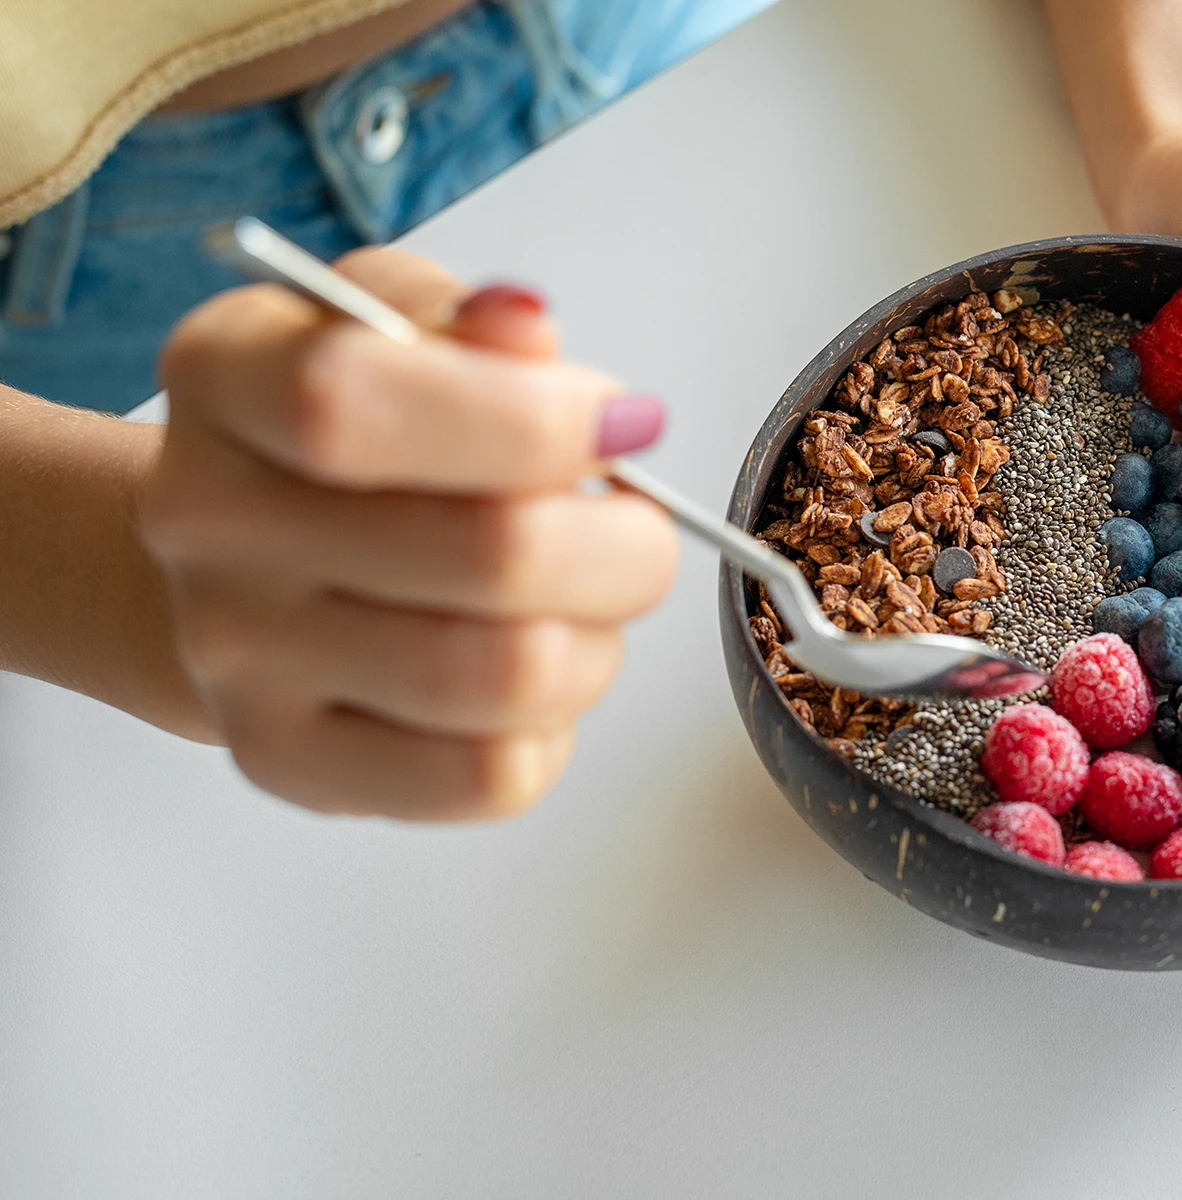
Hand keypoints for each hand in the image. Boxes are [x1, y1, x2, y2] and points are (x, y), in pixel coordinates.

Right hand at [138, 249, 677, 819]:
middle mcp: (207, 522)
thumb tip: (525, 328)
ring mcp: (239, 659)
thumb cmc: (358, 434)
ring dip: (596, 636)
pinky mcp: (291, 763)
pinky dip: (552, 725)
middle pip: (487, 555)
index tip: (615, 422)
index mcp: (225, 377)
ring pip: (509, 675)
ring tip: (583, 603)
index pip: (350, 404)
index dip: (528, 420)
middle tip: (635, 525)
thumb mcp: (400, 323)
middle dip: (622, 541)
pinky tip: (530, 667)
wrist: (252, 562)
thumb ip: (468, 322)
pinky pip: (489, 775)